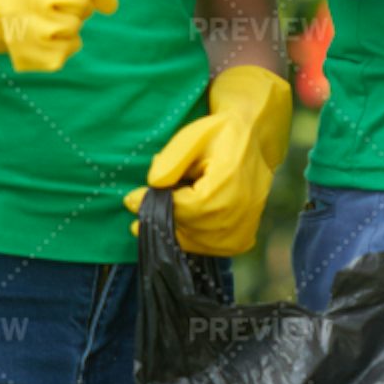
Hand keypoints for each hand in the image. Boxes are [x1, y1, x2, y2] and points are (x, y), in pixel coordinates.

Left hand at [132, 65, 294, 256]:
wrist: (252, 142)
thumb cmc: (219, 136)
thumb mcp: (191, 137)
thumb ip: (169, 162)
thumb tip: (152, 187)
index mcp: (225, 187)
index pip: (179, 209)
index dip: (151, 204)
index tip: (130, 199)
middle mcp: (237, 215)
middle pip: (184, 228)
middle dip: (160, 217)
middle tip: (142, 204)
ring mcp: (241, 232)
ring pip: (192, 243)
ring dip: (174, 228)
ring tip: (166, 207)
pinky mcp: (241, 241)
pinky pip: (205, 247)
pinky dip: (190, 236)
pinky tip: (185, 218)